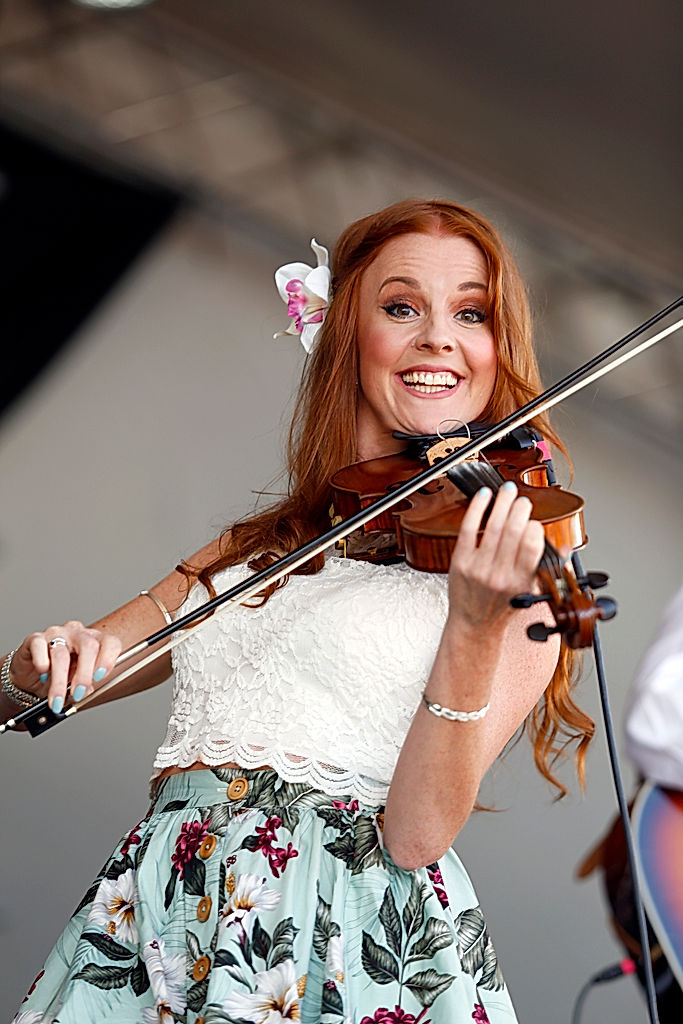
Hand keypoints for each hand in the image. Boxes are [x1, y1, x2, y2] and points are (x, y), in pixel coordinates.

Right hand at [9, 622, 122, 712]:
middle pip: (88, 646)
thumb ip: (85, 685)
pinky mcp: (35, 639)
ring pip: (61, 653)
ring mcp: (56, 633)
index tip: (100, 677)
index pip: (110, 642)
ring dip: (60, 680)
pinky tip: (43, 674)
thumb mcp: (78, 682)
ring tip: (58, 699)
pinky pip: (39, 647)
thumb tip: (85, 692)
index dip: (108, 659)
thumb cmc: (62, 675)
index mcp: (95, 641)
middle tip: (78, 694)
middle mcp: (78, 633)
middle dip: (84, 674)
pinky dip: (42, 663)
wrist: (33, 675)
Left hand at [447, 481, 544, 631]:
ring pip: (492, 526)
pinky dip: (477, 509)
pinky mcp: (460, 562)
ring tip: (507, 491)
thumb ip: (548, 568)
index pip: (532, 546)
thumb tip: (565, 548)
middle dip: (519, 509)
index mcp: (521, 582)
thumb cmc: (502, 607)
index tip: (534, 521)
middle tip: (522, 500)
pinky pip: (468, 529)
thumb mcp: (530, 592)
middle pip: (512, 531)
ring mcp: (478, 568)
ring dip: (502, 503)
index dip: (535, 527)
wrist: (474, 624)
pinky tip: (484, 496)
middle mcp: (500, 575)